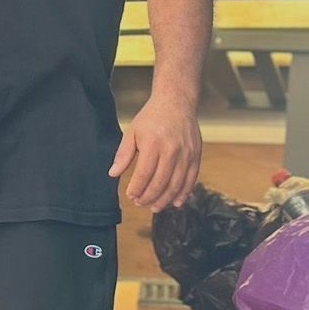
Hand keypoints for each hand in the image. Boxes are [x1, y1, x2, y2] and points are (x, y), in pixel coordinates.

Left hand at [109, 90, 201, 212]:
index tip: (130, 196)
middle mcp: (172, 150)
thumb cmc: (151, 117)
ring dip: (165, 199)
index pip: (144, 174)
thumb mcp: (132, 132)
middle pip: (160, 182)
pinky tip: (176, 202)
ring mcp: (187, 154)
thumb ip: (123, 154)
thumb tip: (113, 174)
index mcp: (153, 144)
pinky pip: (191, 179)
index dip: (137, 188)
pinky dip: (184, 193)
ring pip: (176, 184)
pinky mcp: (196, 155)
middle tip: (140, 203)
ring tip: (155, 207)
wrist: (177, 102)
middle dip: (149, 197)